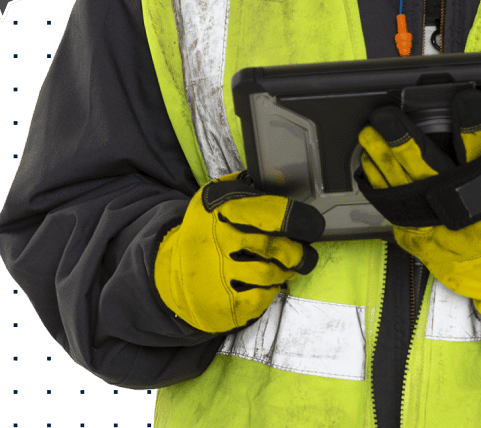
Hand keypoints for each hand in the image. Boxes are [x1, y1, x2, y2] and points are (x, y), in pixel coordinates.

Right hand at [154, 170, 325, 334]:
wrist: (168, 273)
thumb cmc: (202, 234)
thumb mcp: (208, 201)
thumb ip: (239, 187)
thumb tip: (272, 177)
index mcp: (219, 209)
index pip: (268, 212)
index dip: (297, 219)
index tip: (312, 225)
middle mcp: (217, 240)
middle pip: (273, 246)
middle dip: (297, 251)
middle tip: (304, 252)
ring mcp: (218, 273)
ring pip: (269, 273)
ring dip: (286, 271)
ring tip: (287, 268)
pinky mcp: (221, 302)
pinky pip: (260, 298)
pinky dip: (271, 291)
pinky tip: (269, 285)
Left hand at [355, 89, 480, 333]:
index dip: (474, 124)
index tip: (466, 98)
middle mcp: (462, 210)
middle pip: (429, 169)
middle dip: (405, 142)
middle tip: (386, 119)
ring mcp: (437, 227)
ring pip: (405, 187)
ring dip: (383, 160)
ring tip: (368, 135)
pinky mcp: (421, 240)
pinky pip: (393, 211)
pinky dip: (379, 189)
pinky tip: (367, 169)